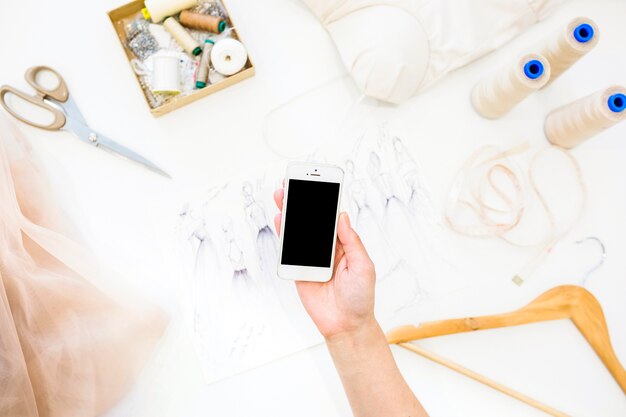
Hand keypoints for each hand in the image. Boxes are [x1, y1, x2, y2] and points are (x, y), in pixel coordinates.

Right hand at [273, 187, 376, 340]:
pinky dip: (284, 234)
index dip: (324, 201)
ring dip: (290, 214)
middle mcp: (327, 249)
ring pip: (299, 232)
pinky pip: (289, 250)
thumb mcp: (363, 266)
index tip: (318, 184)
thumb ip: (351, 241)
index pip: (332, 218)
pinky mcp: (300, 270)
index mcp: (344, 244)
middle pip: (312, 220)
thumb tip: (342, 217)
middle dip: (302, 202)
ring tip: (282, 196)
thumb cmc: (360, 297)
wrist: (346, 325)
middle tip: (292, 184)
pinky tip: (280, 219)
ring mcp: (312, 258)